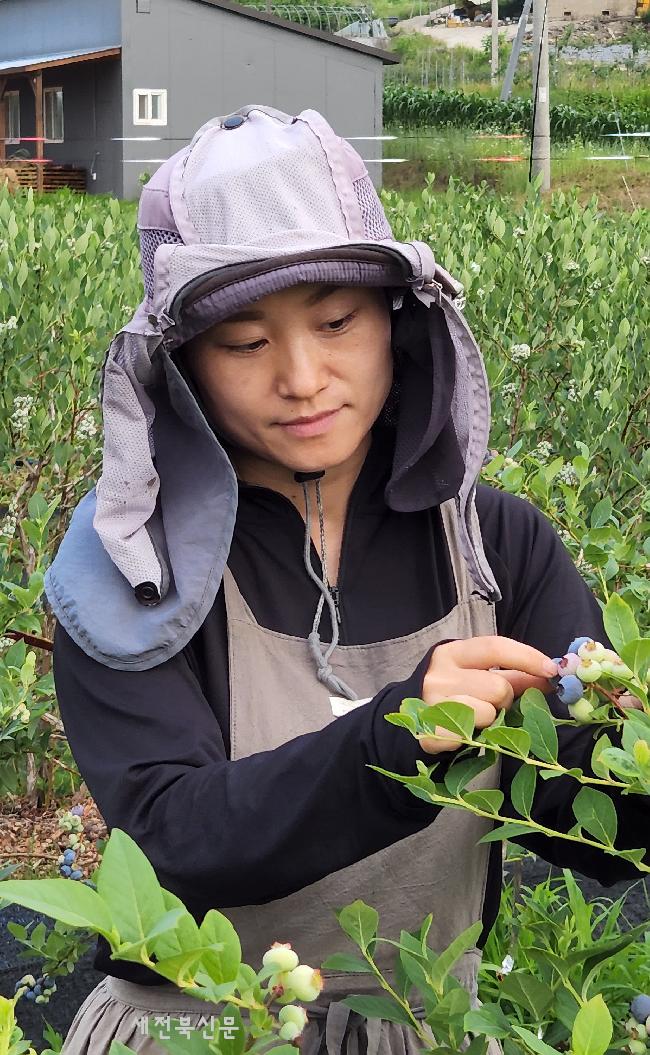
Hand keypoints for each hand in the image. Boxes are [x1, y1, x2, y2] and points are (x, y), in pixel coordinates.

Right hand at [417, 636, 558, 754]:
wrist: (413, 716)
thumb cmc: (455, 691)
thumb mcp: (479, 674)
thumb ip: (515, 675)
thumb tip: (551, 676)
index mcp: (452, 654)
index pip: (494, 648)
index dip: (526, 657)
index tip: (551, 670)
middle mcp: (439, 675)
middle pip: (497, 686)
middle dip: (504, 699)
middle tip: (492, 704)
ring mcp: (430, 703)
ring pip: (487, 713)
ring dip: (490, 720)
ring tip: (475, 719)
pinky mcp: (428, 732)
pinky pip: (468, 736)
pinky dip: (473, 738)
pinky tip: (463, 734)